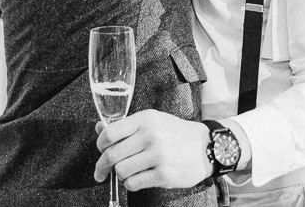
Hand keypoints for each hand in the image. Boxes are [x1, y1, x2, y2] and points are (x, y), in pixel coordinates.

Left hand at [94, 110, 211, 190]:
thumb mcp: (153, 121)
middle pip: (112, 155)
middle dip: (102, 165)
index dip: (100, 144)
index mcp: (145, 119)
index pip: (111, 133)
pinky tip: (138, 178)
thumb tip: (99, 129)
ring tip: (128, 172)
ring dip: (120, 174)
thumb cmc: (176, 133)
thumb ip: (126, 125)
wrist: (206, 147)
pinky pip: (133, 183)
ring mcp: (158, 156)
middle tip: (101, 171)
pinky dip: (130, 183)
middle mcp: (150, 136)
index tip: (100, 150)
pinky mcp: (164, 175)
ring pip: (121, 171)